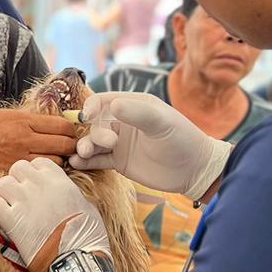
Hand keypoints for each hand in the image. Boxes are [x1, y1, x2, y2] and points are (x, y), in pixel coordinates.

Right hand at [0, 108, 78, 176]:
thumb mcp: (4, 115)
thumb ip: (27, 120)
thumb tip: (49, 125)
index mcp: (23, 120)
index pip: (61, 125)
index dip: (71, 130)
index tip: (71, 132)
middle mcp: (25, 138)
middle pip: (64, 144)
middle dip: (71, 146)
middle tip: (70, 147)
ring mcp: (19, 157)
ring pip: (55, 162)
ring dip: (59, 161)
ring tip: (55, 158)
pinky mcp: (13, 171)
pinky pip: (37, 173)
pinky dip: (43, 171)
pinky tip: (39, 169)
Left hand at [0, 158, 109, 271]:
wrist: (77, 260)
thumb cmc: (87, 237)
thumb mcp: (85, 206)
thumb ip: (69, 193)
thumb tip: (62, 192)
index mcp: (60, 181)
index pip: (38, 163)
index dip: (34, 173)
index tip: (35, 185)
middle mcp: (40, 186)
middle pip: (17, 168)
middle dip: (18, 180)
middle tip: (21, 196)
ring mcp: (24, 201)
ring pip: (3, 183)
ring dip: (5, 194)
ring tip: (11, 207)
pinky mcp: (12, 220)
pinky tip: (3, 217)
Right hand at [72, 92, 230, 199]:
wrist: (194, 170)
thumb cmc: (182, 140)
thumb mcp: (161, 122)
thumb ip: (137, 113)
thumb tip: (112, 105)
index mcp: (133, 105)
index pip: (103, 101)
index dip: (90, 107)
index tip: (86, 117)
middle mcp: (123, 122)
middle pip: (95, 124)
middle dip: (92, 133)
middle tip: (108, 144)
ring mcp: (119, 143)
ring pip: (93, 142)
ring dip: (84, 147)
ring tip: (80, 155)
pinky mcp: (118, 162)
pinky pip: (97, 160)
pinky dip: (85, 161)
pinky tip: (76, 163)